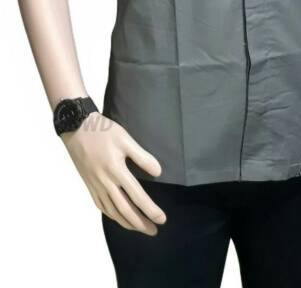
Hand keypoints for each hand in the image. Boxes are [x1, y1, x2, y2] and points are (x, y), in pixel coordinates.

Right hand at [61, 113, 166, 235]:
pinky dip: (112, 215)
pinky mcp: (89, 185)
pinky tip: (118, 218)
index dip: (151, 210)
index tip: (162, 219)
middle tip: (154, 231)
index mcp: (117, 172)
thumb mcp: (127, 140)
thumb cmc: (104, 132)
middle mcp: (106, 183)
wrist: (77, 129)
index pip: (138, 197)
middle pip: (125, 210)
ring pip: (112, 211)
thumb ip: (143, 157)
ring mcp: (96, 186)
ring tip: (140, 229)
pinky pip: (101, 206)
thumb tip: (158, 172)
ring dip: (127, 223)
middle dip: (140, 223)